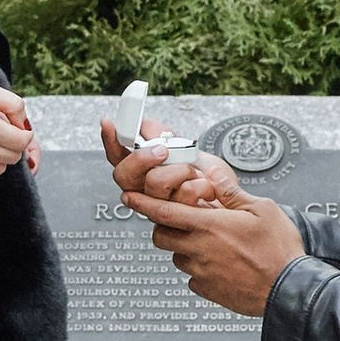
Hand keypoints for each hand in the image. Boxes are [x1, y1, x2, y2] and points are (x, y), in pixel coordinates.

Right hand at [102, 119, 233, 209]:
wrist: (230, 199)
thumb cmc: (206, 175)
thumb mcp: (183, 147)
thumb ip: (159, 135)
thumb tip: (141, 122)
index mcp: (143, 172)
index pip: (117, 156)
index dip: (109, 140)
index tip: (108, 123)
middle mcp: (145, 190)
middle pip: (124, 175)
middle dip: (143, 157)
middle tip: (163, 149)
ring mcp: (159, 206)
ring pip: (155, 182)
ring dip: (181, 169)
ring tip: (194, 170)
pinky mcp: (177, 218)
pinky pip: (184, 193)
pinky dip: (201, 183)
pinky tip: (206, 185)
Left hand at [114, 167, 304, 318]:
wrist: (288, 291)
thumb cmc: (279, 250)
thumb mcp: (261, 209)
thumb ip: (231, 192)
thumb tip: (212, 176)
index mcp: (209, 225)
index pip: (164, 211)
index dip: (142, 203)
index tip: (128, 197)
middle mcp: (199, 250)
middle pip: (161, 236)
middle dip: (164, 226)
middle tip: (180, 221)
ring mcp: (201, 273)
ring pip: (177, 257)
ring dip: (185, 247)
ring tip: (210, 243)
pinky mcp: (208, 291)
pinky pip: (192, 277)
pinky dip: (199, 269)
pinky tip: (220, 264)